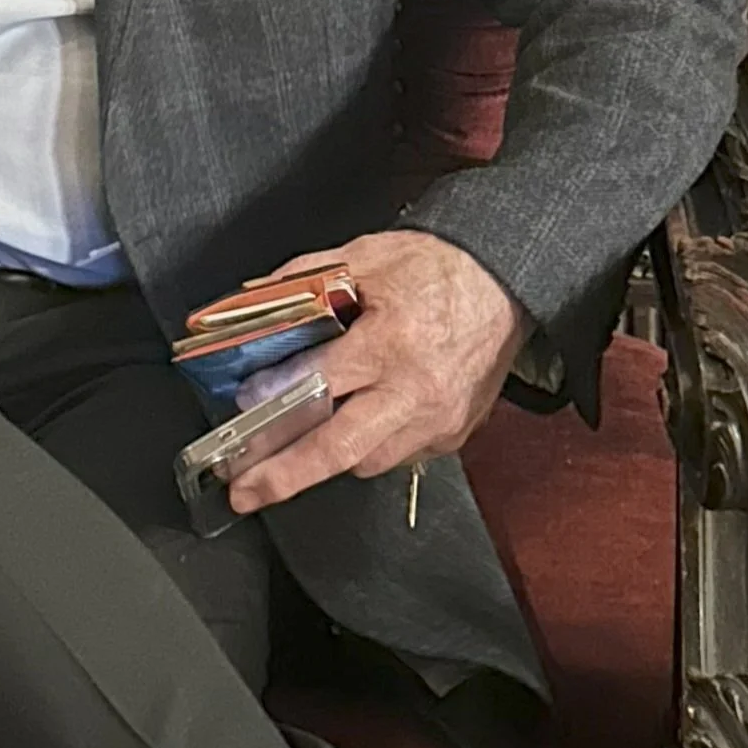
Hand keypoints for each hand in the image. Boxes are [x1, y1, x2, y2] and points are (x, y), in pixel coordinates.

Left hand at [224, 230, 528, 514]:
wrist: (505, 282)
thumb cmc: (437, 268)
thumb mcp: (363, 256)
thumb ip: (302, 281)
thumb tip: (249, 301)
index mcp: (390, 343)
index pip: (317, 384)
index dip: (271, 398)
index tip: (242, 406)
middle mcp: (414, 390)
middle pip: (337, 448)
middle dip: (283, 475)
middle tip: (243, 491)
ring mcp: (436, 420)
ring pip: (365, 461)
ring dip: (324, 458)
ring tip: (287, 454)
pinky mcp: (450, 434)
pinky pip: (395, 455)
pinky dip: (366, 447)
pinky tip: (351, 426)